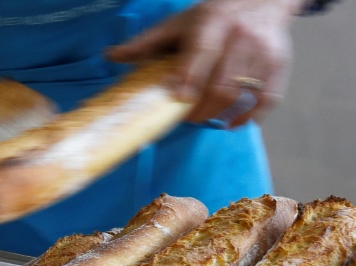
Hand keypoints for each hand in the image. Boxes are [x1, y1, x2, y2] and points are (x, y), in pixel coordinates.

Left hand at [107, 0, 303, 126]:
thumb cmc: (212, 17)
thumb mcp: (177, 24)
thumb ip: (146, 43)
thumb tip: (111, 56)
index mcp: (211, 24)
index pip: (200, 56)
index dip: (189, 81)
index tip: (178, 100)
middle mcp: (240, 36)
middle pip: (222, 85)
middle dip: (202, 109)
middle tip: (189, 118)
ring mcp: (263, 52)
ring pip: (243, 96)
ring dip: (221, 114)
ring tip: (207, 117)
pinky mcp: (279, 65)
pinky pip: (267, 99)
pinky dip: (249, 116)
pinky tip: (233, 122)